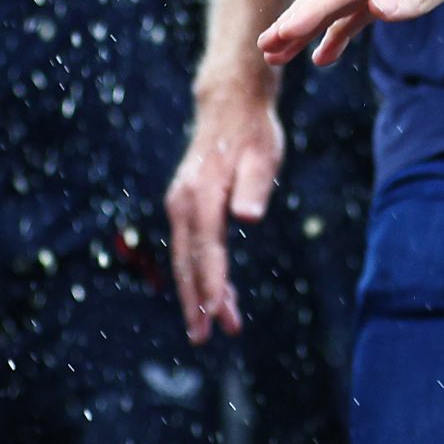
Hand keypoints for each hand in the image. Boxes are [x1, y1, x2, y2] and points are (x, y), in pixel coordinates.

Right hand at [164, 83, 283, 342]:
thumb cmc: (253, 133)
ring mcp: (180, 206)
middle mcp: (182, 203)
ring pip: (188, 258)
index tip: (217, 313)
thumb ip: (255, 187)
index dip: (211, 283)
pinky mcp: (186, 208)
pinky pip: (193, 248)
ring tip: (219, 325)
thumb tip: (248, 218)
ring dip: (201, 292)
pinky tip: (219, 294)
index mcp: (201, 195)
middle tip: (207, 337)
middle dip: (198, 301)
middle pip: (189, 261)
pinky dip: (203, 272)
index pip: (206, 248)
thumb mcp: (263, 155)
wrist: (230, 107)